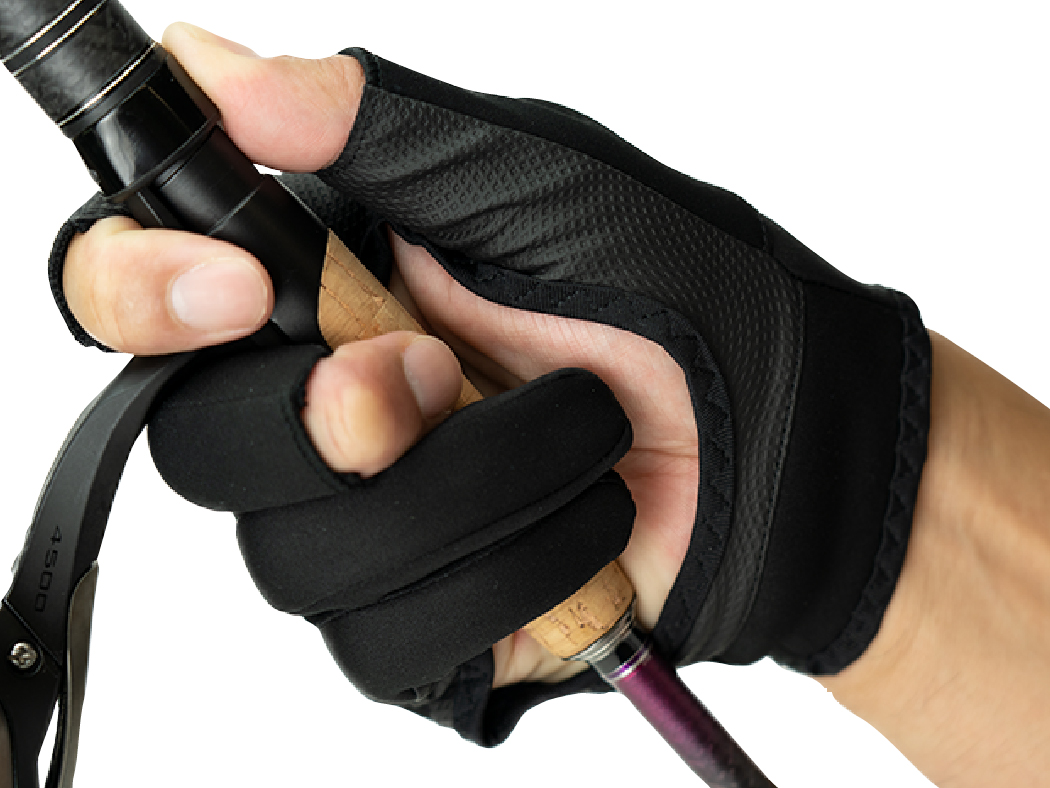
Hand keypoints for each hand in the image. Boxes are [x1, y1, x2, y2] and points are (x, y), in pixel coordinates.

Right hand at [61, 22, 696, 687]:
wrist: (782, 448)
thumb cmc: (681, 298)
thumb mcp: (537, 183)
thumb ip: (379, 132)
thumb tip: (209, 66)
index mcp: (322, 287)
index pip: (137, 290)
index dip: (142, 289)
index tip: (231, 285)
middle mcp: (315, 407)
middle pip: (202, 444)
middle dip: (330, 420)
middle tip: (436, 374)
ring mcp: (361, 526)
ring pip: (304, 554)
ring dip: (473, 491)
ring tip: (579, 444)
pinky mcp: (415, 625)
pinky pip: (387, 636)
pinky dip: (511, 576)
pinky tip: (581, 538)